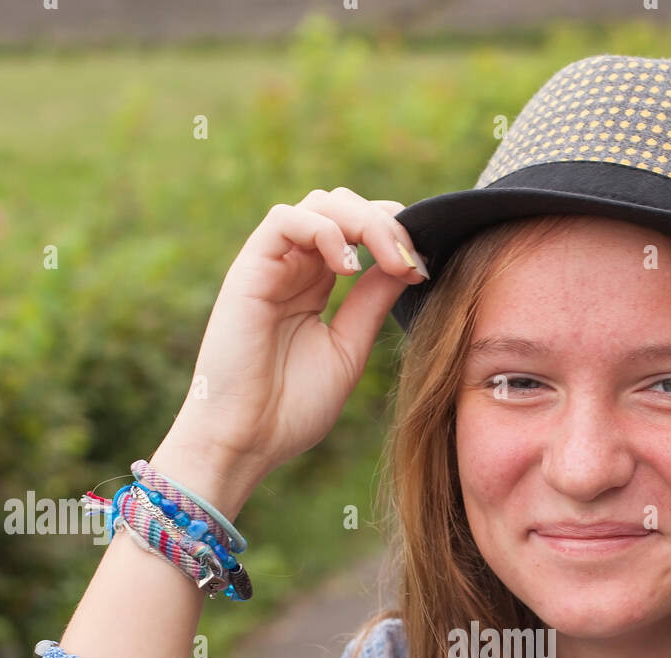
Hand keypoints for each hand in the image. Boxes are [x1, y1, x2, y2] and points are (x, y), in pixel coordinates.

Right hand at [167, 187, 427, 480]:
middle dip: (387, 225)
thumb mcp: (349, 349)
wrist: (246, 441)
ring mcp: (271, 266)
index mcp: (316, 285)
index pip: (358, 231)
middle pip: (344, 206)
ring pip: (320, 204)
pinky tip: (349, 269)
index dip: (395, 236)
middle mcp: (294, 268)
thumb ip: (372, 304)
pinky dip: (325, 231)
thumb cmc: (291, 409)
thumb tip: (409, 263)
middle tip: (412, 263)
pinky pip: (285, 220)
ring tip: (390, 262)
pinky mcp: (248, 271)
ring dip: (364, 223)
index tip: (423, 269)